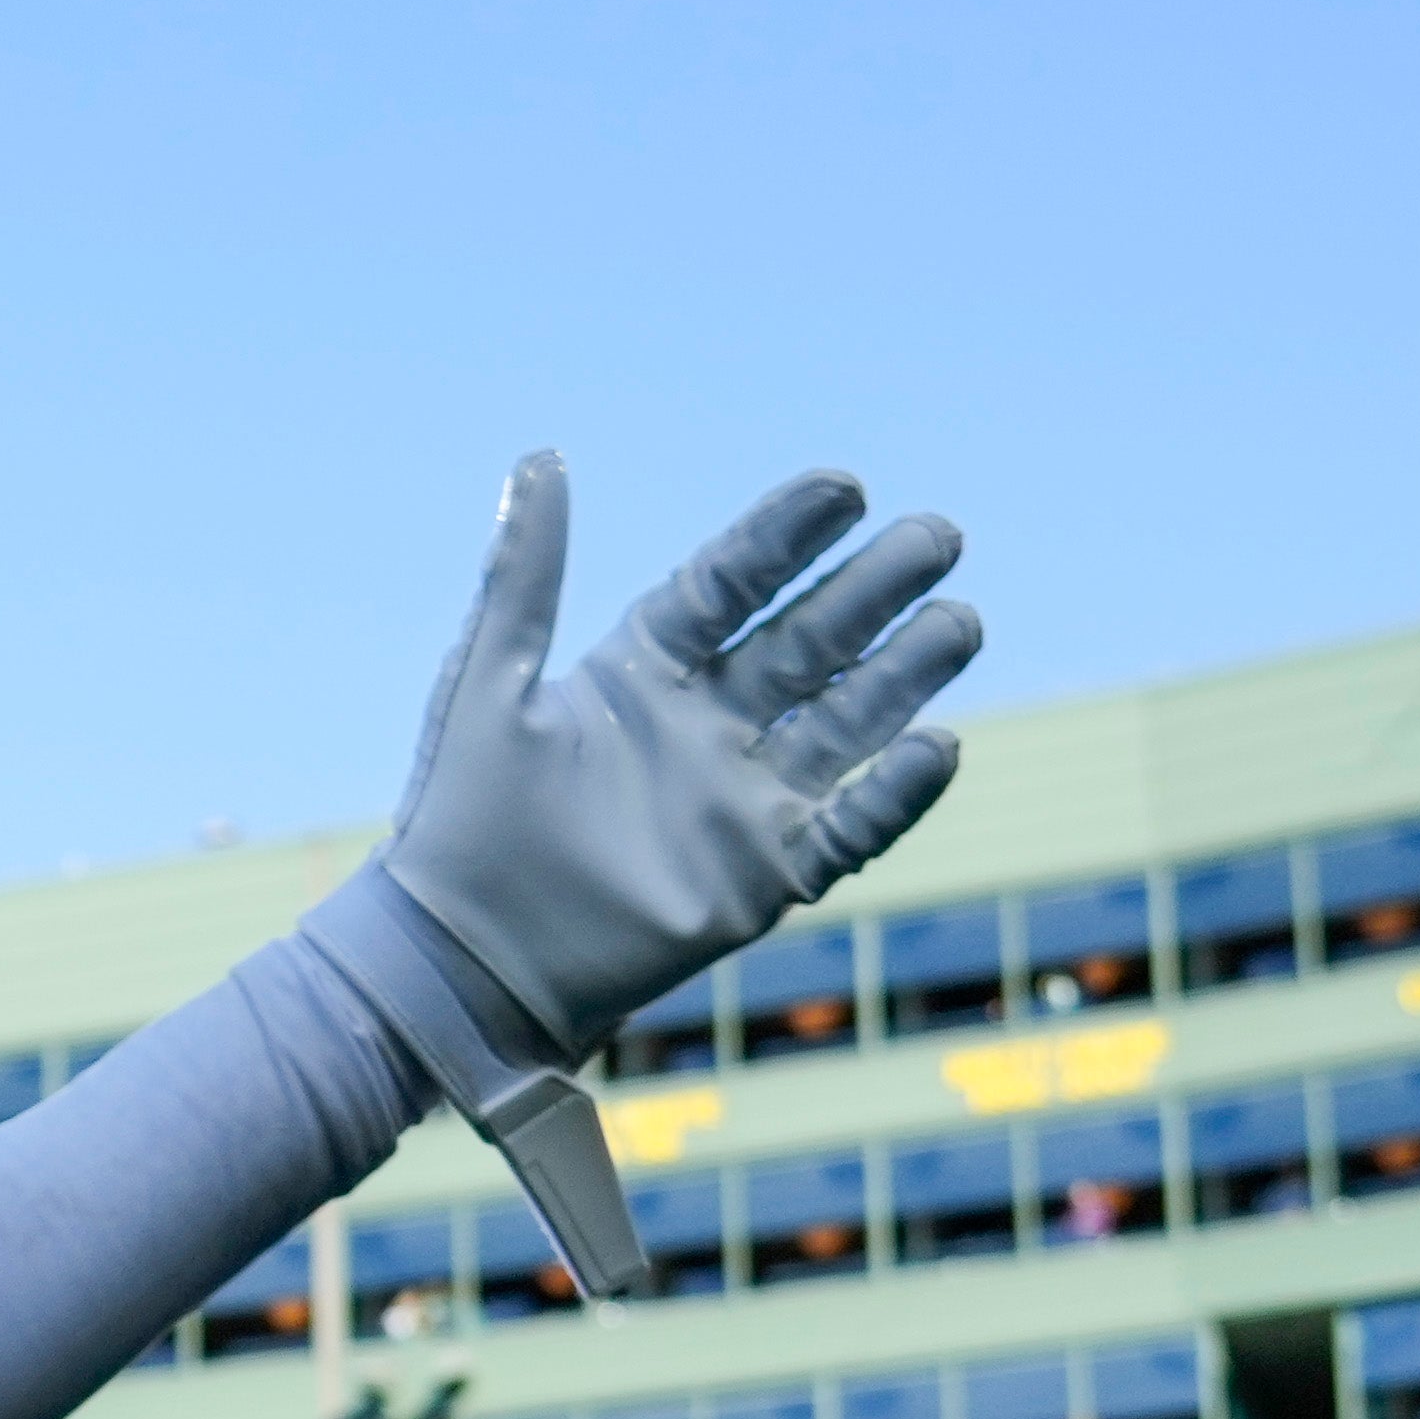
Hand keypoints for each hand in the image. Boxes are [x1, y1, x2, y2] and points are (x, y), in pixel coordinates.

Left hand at [372, 457, 977, 1058]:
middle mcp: (705, 725)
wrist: (461, 959)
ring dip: (905, 674)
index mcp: (641, 672)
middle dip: (873, 591)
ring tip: (960, 620)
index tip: (845, 486)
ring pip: (846, 722)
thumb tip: (541, 459)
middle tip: (936, 535)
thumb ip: (524, 577)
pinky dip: (895, 794)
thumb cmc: (460, 822)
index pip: (732, 585)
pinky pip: (849, 828)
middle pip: (809, 642)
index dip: (786, 536)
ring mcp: (740, 799)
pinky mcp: (763, 876)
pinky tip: (938, 746)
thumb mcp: (488, 686)